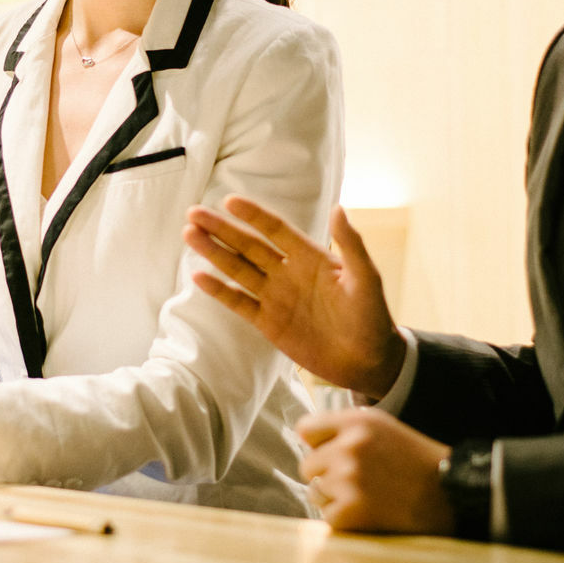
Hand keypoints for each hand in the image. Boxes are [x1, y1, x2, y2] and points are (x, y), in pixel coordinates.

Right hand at [184, 197, 407, 395]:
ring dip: (214, 253)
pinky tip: (199, 277)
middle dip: (221, 229)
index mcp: (310, 257)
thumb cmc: (374, 318)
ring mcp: (276, 297)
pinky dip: (220, 291)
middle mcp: (288, 272)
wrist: (369, 362)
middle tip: (193, 214)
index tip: (229, 200)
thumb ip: (351, 246)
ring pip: (238, 270)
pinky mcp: (268, 323)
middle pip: (248, 245)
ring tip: (190, 235)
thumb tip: (338, 208)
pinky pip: (239, 303)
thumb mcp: (367, 280)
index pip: (276, 230)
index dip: (253, 215)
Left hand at [296, 408, 452, 534]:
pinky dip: (345, 520)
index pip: (305, 429)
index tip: (331, 453)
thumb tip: (305, 438)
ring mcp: (348, 480)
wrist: (449, 497)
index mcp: (356, 422)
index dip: (317, 444)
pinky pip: (327, 517)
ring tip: (368, 496)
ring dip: (334, 498)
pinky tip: (370, 512)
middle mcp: (348, 447)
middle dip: (325, 474)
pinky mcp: (350, 512)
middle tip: (358, 481)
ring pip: (315, 492)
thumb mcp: (383, 427)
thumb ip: (345, 428)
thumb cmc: (415, 462)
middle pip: (307, 464)